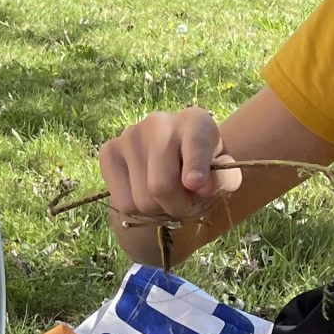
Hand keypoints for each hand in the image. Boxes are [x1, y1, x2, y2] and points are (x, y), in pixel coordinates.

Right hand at [96, 108, 242, 251]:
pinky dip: (137, 210)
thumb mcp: (225, 173)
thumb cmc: (204, 168)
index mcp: (196, 122)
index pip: (194, 144)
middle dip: (178, 208)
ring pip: (140, 200)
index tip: (195, 184)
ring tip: (167, 199)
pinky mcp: (108, 152)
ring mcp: (128, 136)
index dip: (195, 166)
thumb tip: (199, 187)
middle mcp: (159, 122)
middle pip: (161, 186)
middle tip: (186, 207)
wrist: (173, 159)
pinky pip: (121, 202)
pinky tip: (145, 193)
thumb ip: (223, 180)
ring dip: (157, 211)